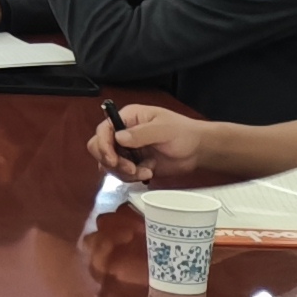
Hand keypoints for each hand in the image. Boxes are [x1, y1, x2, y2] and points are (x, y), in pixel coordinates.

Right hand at [91, 104, 208, 184]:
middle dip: (111, 161)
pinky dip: (132, 177)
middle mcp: (122, 133)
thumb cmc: (183, 133)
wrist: (197, 151)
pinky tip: (148, 173)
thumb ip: (141, 133)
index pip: (103, 130)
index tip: (112, 159)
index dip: (103, 145)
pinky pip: (121, 174)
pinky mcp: (133, 164)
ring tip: (144, 171)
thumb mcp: (163, 129)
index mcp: (127, 118)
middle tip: (130, 168)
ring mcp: (127, 150)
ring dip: (124, 172)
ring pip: (108, 164)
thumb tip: (118, 138)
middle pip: (99, 147)